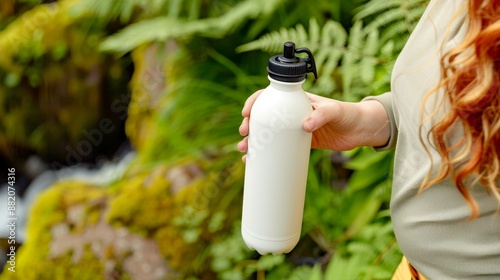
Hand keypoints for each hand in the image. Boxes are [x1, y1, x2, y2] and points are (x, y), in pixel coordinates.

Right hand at [238, 90, 389, 161]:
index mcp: (297, 100)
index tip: (247, 113)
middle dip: (250, 125)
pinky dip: (268, 154)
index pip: (270, 96)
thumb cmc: (349, 114)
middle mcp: (292, 114)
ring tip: (245, 150)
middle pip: (264, 116)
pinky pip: (280, 148)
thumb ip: (321, 115)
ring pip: (269, 134)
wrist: (362, 130)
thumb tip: (305, 126)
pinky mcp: (302, 144)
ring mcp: (296, 129)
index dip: (255, 102)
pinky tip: (256, 160)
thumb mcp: (335, 111)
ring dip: (255, 141)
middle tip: (245, 135)